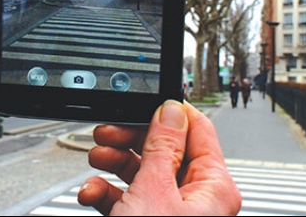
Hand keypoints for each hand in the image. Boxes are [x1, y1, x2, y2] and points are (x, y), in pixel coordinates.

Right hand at [78, 100, 240, 215]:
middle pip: (164, 150)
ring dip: (114, 164)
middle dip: (131, 139)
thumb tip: (171, 110)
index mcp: (213, 188)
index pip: (199, 131)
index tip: (146, 99)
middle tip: (109, 131)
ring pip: (142, 173)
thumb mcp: (156, 192)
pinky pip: (128, 199)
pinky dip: (107, 193)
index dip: (171, 112)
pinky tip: (92, 192)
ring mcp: (169, 216)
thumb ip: (163, 146)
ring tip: (97, 159)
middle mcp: (195, 201)